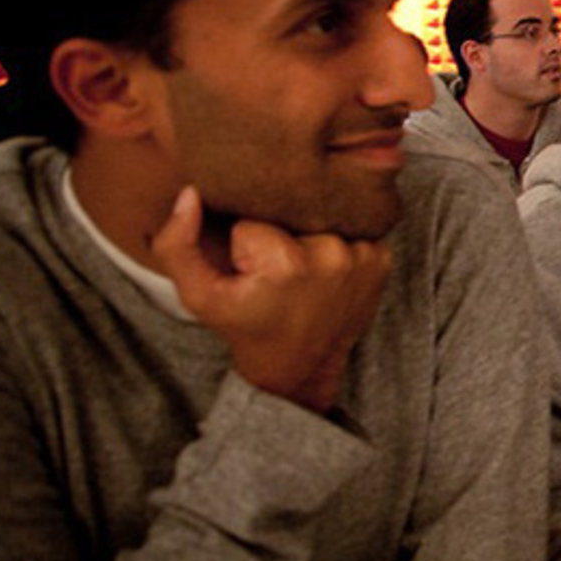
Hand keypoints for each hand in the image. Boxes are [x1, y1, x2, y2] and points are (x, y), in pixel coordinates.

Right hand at [150, 186, 391, 412]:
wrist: (300, 366)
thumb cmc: (247, 327)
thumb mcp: (199, 296)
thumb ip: (178, 246)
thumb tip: (191, 194)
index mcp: (285, 262)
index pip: (253, 219)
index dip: (245, 242)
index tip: (251, 271)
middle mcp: (331, 255)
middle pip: (292, 213)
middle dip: (279, 235)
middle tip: (277, 272)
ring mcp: (362, 257)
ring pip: (322, 219)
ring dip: (309, 237)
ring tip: (302, 272)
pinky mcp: (382, 260)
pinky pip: (351, 230)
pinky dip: (337, 245)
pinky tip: (326, 272)